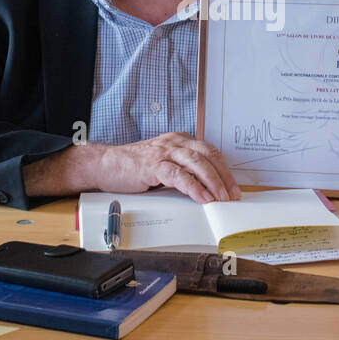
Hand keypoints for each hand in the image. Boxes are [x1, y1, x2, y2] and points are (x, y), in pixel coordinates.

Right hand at [93, 133, 241, 203]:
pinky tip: (201, 197)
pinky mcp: (152, 165)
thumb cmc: (134, 167)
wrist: (105, 164)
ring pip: (197, 163)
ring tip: (220, 198)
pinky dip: (193, 187)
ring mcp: (163, 152)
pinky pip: (178, 175)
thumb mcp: (164, 164)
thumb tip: (206, 189)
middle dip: (224, 176)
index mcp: (179, 140)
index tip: (233, 188)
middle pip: (208, 155)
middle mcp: (174, 142)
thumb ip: (183, 170)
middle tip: (232, 195)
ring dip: (212, 182)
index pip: (210, 152)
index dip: (225, 170)